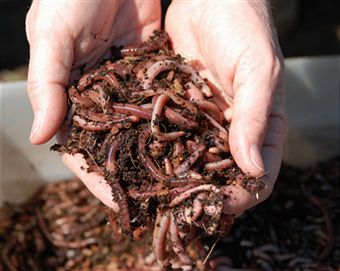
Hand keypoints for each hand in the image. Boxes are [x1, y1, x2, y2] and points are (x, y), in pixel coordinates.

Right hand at [26, 0, 160, 208]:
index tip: (116, 202)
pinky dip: (173, 122)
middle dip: (132, 173)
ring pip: (141, 129)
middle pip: (115, 145)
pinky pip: (161, 102)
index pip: (80, 147)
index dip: (95, 176)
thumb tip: (39, 136)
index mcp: (69, 96)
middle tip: (154, 201)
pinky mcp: (149, 71)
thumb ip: (47, 84)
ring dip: (156, 154)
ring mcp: (126, 87)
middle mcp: (98, 98)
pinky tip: (190, 142)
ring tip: (176, 180)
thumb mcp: (51, 34)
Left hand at [165, 0, 286, 214]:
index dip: (242, 194)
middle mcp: (230, 129)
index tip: (219, 206)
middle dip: (204, 194)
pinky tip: (141, 161)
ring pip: (192, 160)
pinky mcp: (178, 109)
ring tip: (156, 195)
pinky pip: (169, 136)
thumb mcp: (258, 68)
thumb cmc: (244, 27)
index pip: (258, 173)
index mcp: (260, 125)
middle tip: (179, 210)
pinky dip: (158, 151)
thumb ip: (255, 116)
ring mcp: (202, 121)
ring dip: (178, 178)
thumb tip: (253, 169)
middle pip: (221, 174)